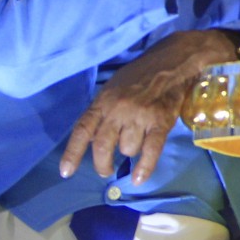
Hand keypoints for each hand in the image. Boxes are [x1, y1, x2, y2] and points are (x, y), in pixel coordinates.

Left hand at [60, 30, 238, 182]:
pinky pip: (150, 150)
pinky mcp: (160, 121)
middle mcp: (118, 110)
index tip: (66, 172)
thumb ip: (103, 111)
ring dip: (130, 152)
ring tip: (137, 145)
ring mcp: (139, 116)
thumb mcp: (113, 88)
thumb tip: (95, 137)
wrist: (174, 61)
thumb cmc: (141, 75)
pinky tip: (140, 178)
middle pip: (102, 146)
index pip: (82, 130)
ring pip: (127, 149)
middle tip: (106, 170)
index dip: (72, 153)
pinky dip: (145, 167)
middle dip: (102, 164)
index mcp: (103, 101)